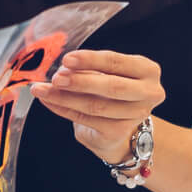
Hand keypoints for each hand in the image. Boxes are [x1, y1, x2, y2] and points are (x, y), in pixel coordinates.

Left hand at [30, 50, 163, 161]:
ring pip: (95, 106)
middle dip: (80, 82)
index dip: (90, 60)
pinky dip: (63, 108)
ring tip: (41, 89)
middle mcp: (149, 93)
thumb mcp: (105, 73)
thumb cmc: (112, 92)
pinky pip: (86, 118)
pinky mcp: (119, 132)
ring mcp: (137, 115)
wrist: (121, 128)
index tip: (66, 59)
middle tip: (56, 77)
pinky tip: (48, 101)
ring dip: (64, 97)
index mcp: (148, 70)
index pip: (117, 62)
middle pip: (112, 87)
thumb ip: (89, 70)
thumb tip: (64, 70)